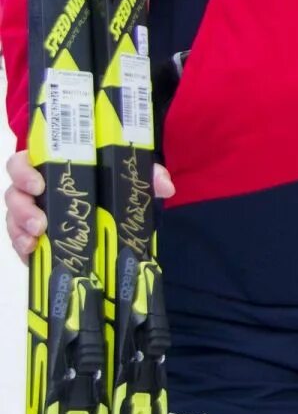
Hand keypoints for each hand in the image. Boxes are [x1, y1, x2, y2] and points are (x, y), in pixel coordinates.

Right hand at [8, 150, 174, 262]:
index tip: (39, 184)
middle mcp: (35, 189)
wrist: (112, 214)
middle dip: (22, 207)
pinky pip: (18, 241)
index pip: (24, 162)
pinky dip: (22, 247)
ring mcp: (30, 214)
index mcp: (52, 166)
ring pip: (12, 218)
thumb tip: (165, 186)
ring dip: (20, 229)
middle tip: (40, 222)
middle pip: (13, 192)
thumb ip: (148, 175)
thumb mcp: (130, 177)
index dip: (24, 171)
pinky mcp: (32, 237)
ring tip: (36, 238)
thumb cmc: (112, 185)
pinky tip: (32, 252)